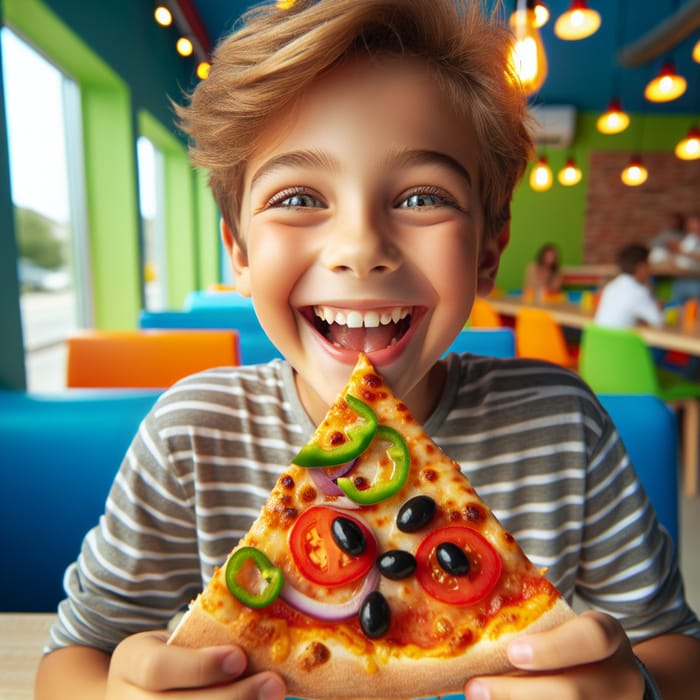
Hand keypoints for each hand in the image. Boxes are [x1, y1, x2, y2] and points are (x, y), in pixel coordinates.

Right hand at [107, 630, 286, 698]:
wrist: (141, 691)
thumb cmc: (174, 657)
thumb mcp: (177, 639)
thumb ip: (208, 639)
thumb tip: (263, 633)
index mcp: (130, 662)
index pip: (157, 668)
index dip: (199, 666)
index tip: (239, 657)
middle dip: (231, 698)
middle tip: (273, 684)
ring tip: (273, 698)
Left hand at [464, 611, 645, 699]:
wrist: (618, 682)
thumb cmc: (577, 649)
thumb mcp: (569, 629)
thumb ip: (536, 631)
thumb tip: (476, 635)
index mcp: (610, 638)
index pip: (592, 638)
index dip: (552, 648)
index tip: (513, 652)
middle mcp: (620, 680)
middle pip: (574, 693)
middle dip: (517, 692)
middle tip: (474, 688)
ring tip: (478, 698)